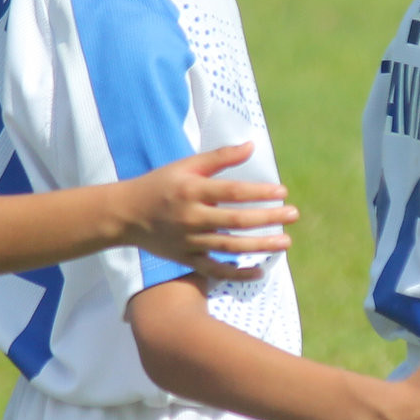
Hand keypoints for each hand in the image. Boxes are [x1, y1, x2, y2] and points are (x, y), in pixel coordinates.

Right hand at [116, 143, 297, 282]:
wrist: (126, 214)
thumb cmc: (160, 184)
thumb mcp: (186, 166)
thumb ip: (220, 157)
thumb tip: (252, 146)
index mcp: (192, 190)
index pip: (232, 192)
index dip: (259, 192)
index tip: (282, 192)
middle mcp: (191, 216)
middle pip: (236, 220)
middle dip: (268, 218)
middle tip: (293, 215)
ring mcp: (188, 241)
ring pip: (230, 247)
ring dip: (260, 245)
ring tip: (285, 241)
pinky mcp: (186, 258)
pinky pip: (215, 269)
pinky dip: (237, 273)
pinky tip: (259, 270)